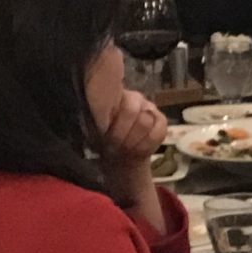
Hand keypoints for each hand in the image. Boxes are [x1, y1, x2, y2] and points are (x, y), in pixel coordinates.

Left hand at [96, 88, 168, 218]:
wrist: (119, 157)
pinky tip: (137, 153)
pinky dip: (147, 145)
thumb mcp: (93, 132)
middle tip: (112, 147)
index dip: (108, 121)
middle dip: (120, 134)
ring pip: (145, 122)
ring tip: (124, 151)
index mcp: (113, 96)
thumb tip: (90, 119)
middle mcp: (133, 97)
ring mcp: (149, 107)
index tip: (101, 136)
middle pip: (131, 110)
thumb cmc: (102, 142)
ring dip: (133, 141)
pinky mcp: (161, 121)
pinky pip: (158, 131)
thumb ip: (94, 121)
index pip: (113, 98)